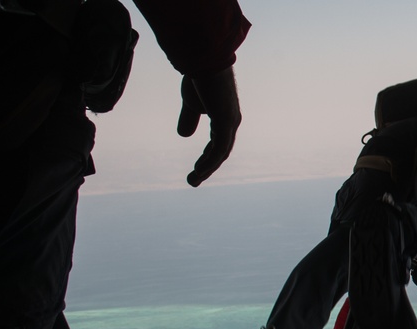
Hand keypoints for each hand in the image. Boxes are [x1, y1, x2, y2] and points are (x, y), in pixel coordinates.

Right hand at [177, 66, 241, 186]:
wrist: (202, 59)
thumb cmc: (198, 76)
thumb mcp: (191, 102)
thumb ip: (189, 118)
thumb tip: (184, 136)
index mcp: (225, 117)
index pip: (218, 144)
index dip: (207, 158)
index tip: (196, 170)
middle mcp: (231, 121)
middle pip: (221, 152)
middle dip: (207, 168)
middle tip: (193, 181)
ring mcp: (230, 122)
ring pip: (220, 153)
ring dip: (207, 169)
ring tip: (193, 181)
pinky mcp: (226, 122)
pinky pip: (218, 149)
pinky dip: (209, 163)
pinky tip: (199, 172)